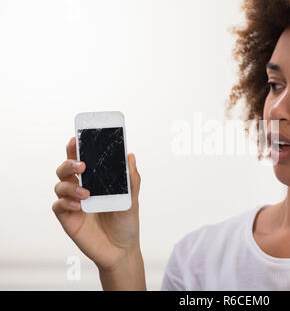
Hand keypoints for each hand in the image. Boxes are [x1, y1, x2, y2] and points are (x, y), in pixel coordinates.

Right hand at [52, 137, 141, 271]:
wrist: (122, 250)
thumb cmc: (126, 223)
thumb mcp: (132, 199)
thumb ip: (131, 179)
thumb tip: (130, 156)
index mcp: (96, 181)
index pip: (82, 160)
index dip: (75, 149)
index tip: (75, 139)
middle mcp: (81, 189)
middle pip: (65, 169)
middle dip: (69, 163)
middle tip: (81, 166)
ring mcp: (73, 203)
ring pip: (59, 185)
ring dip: (69, 185)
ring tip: (86, 193)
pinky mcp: (68, 219)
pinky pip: (58, 205)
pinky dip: (65, 202)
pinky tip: (78, 205)